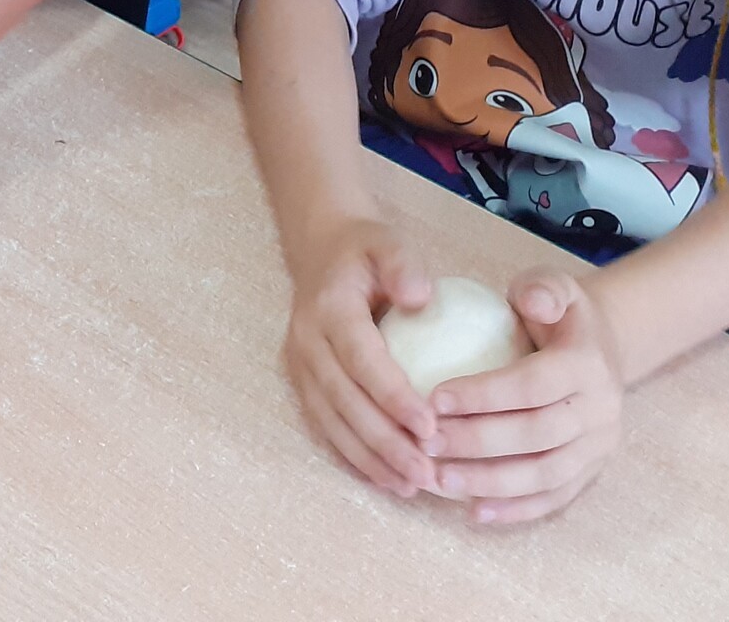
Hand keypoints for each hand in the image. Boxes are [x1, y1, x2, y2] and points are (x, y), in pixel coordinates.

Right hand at [282, 216, 440, 497]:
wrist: (320, 250)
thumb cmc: (364, 250)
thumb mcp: (387, 241)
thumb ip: (403, 264)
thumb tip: (422, 298)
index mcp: (330, 308)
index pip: (361, 360)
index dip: (393, 397)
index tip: (429, 429)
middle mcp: (307, 341)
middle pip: (344, 401)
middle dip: (384, 442)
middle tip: (426, 472)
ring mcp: (299, 364)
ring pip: (331, 421)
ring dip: (369, 459)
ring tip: (410, 486)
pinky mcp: (301, 382)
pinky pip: (324, 426)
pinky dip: (352, 456)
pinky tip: (384, 478)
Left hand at [426, 268, 625, 522]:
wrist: (604, 349)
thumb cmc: (560, 315)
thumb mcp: (555, 286)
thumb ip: (542, 288)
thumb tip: (528, 302)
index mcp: (588, 365)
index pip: (531, 385)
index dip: (483, 394)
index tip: (433, 399)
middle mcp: (600, 411)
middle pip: (535, 435)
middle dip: (477, 442)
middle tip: (426, 443)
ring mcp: (598, 448)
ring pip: (544, 475)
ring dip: (490, 483)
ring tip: (440, 480)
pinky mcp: (591, 472)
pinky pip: (554, 498)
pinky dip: (516, 510)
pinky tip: (474, 513)